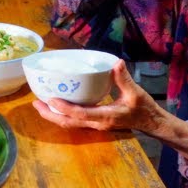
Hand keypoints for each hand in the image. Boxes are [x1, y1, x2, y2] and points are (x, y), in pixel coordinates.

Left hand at [31, 60, 165, 133]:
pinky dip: (63, 114)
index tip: (51, 99)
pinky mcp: (95, 123)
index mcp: (106, 117)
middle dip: (50, 115)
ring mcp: (95, 125)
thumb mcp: (136, 93)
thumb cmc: (144, 108)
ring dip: (54, 115)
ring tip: (40, 104)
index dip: (64, 108)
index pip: (80, 115)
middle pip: (68, 123)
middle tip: (36, 103)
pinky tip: (56, 105)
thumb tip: (116, 62)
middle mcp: (97, 124)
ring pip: (70, 124)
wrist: (151, 123)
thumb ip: (124, 78)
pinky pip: (75, 121)